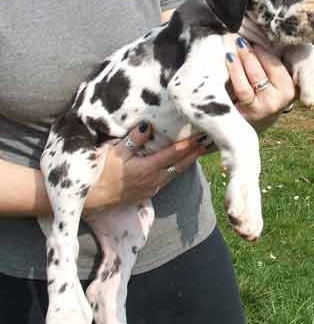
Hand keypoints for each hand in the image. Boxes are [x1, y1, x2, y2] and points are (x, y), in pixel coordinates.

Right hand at [85, 123, 203, 212]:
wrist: (94, 199)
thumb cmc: (102, 172)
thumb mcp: (115, 152)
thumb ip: (134, 139)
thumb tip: (149, 124)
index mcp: (147, 168)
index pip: (173, 154)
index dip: (188, 145)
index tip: (200, 136)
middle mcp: (154, 179)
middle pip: (180, 165)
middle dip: (195, 153)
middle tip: (209, 142)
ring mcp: (153, 187)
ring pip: (176, 173)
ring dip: (188, 162)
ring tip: (200, 151)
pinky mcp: (150, 192)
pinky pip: (169, 179)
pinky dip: (178, 169)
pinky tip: (182, 164)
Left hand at [226, 38, 313, 130]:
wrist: (252, 122)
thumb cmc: (271, 96)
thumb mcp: (289, 84)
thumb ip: (313, 74)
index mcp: (291, 90)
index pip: (278, 66)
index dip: (266, 51)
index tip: (256, 38)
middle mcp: (280, 100)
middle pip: (265, 70)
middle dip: (252, 52)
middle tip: (241, 38)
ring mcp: (264, 106)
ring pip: (253, 78)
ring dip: (242, 60)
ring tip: (234, 45)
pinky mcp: (249, 111)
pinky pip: (242, 88)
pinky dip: (234, 72)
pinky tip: (229, 59)